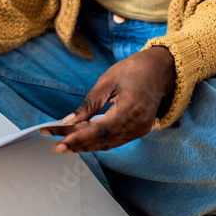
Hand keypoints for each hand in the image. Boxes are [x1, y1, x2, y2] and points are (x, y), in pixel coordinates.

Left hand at [43, 46, 176, 151]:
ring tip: (65, 143)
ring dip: (86, 145)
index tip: (59, 142)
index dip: (78, 138)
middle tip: (56, 145)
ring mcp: (141, 129)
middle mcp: (138, 124)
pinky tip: (83, 139)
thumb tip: (68, 122)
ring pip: (108, 144)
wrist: (159, 70)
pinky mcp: (140, 130)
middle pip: (102, 140)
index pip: (99, 131)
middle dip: (78, 144)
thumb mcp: (106, 81)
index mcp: (130, 108)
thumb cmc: (133, 70)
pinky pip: (115, 140)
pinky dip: (98, 141)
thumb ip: (89, 105)